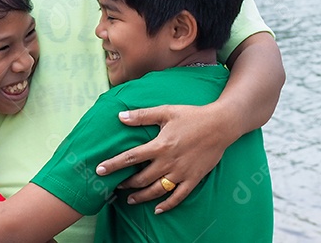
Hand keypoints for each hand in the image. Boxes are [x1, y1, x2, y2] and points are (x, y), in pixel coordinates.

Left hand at [95, 104, 230, 213]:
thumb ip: (143, 116)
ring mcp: (181, 173)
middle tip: (115, 187)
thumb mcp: (166, 111)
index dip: (114, 164)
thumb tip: (121, 116)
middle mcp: (169, 162)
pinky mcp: (193, 179)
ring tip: (130, 200)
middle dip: (126, 184)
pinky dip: (167, 205)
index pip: (131, 157)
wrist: (221, 125)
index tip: (99, 170)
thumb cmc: (193, 116)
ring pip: (157, 190)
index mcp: (160, 145)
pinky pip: (178, 197)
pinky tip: (157, 210)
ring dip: (141, 197)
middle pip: (142, 178)